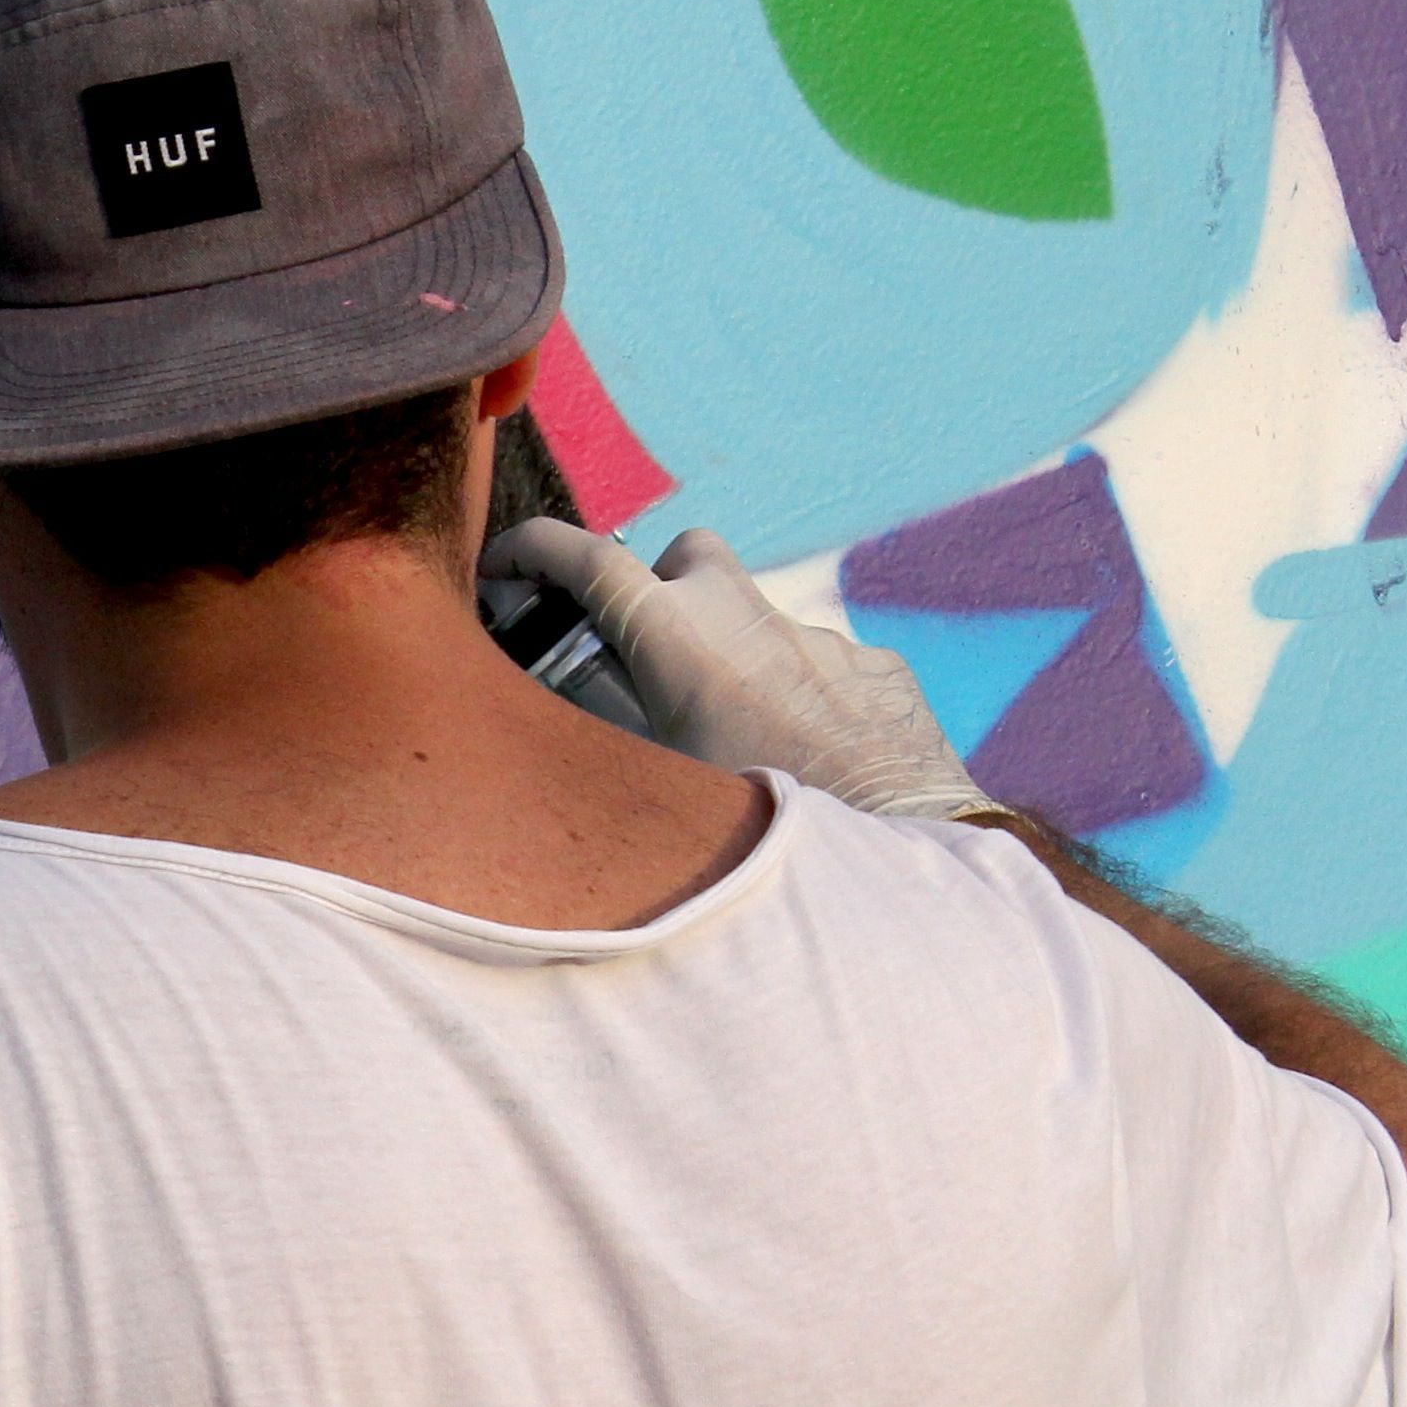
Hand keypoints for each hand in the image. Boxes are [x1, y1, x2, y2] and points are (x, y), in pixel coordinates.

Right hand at [486, 520, 997, 823]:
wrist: (903, 854)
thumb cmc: (765, 837)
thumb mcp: (654, 792)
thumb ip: (604, 740)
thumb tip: (558, 726)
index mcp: (681, 639)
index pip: (586, 559)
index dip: (531, 552)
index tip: (502, 568)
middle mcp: (751, 619)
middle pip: (683, 558)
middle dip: (654, 589)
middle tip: (640, 655)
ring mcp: (822, 639)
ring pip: (757, 622)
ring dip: (732, 660)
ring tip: (733, 740)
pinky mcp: (876, 669)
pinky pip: (820, 666)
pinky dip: (798, 700)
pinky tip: (806, 763)